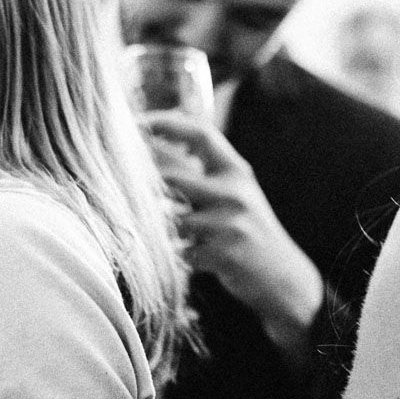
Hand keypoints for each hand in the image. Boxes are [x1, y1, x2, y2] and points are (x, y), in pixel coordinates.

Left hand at [145, 110, 324, 357]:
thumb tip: (157, 150)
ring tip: (151, 230)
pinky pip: (181, 252)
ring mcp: (230, 223)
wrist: (283, 277)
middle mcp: (235, 191)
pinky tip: (176, 259)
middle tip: (116, 181)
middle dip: (143, 180)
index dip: (165, 123)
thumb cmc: (248, 230)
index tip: (136, 121)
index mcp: (236, 170)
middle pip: (173, 175)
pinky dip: (173, 256)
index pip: (200, 132)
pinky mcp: (224, 255)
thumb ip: (205, 172)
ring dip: (158, 228)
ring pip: (172, 218)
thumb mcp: (236, 193)